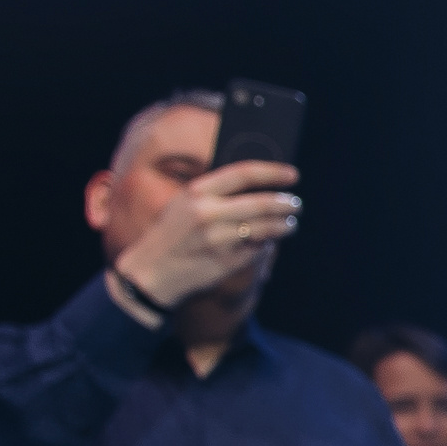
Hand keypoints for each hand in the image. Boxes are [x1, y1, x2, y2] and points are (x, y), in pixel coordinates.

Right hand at [112, 158, 301, 309]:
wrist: (151, 272)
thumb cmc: (173, 234)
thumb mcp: (184, 204)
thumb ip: (215, 193)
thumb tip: (259, 184)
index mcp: (197, 192)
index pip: (244, 173)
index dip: (272, 173)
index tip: (292, 175)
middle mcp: (207, 213)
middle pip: (261, 203)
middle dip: (285, 203)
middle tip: (296, 204)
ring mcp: (217, 239)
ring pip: (265, 228)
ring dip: (284, 225)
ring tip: (290, 224)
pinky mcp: (225, 261)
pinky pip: (257, 249)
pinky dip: (266, 245)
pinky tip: (268, 242)